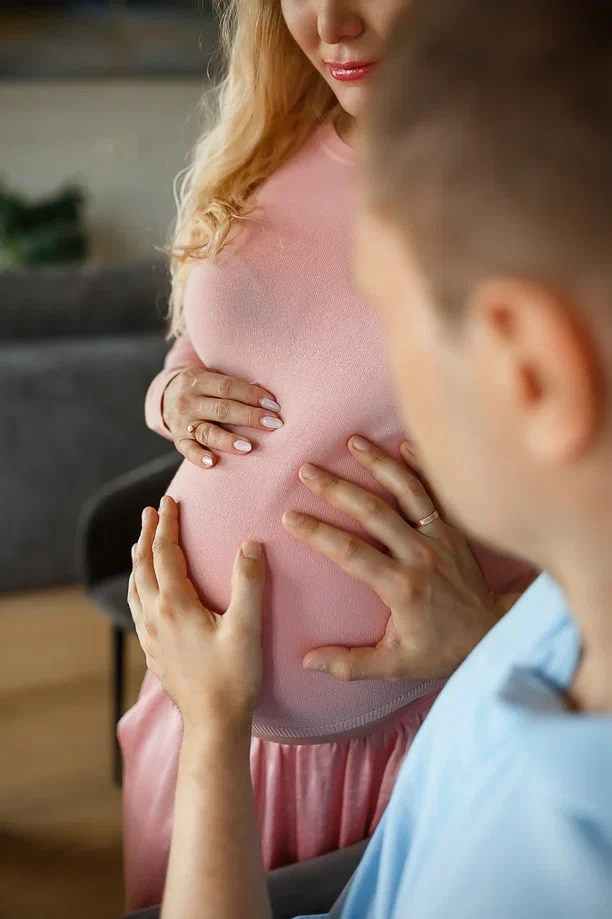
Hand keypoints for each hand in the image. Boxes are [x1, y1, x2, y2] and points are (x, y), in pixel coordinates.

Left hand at [128, 496, 264, 730]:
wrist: (213, 724)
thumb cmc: (233, 677)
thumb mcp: (247, 628)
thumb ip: (248, 583)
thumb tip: (250, 544)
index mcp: (175, 605)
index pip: (165, 553)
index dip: (167, 524)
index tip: (169, 500)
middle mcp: (155, 617)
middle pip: (143, 565)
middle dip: (147, 535)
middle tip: (151, 511)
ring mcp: (150, 636)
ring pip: (135, 587)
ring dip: (138, 559)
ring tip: (141, 543)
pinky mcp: (152, 651)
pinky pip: (137, 607)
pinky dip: (138, 586)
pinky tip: (145, 592)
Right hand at [162, 368, 282, 468]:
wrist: (166, 398)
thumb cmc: (202, 389)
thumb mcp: (212, 378)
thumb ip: (233, 385)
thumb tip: (264, 395)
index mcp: (198, 380)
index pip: (228, 387)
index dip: (252, 395)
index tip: (274, 405)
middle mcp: (188, 401)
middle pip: (222, 409)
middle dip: (250, 417)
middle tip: (274, 424)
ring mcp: (182, 422)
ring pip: (207, 432)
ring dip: (228, 440)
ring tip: (248, 447)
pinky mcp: (179, 440)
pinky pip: (188, 450)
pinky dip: (199, 457)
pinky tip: (213, 463)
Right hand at [282, 437, 503, 681]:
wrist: (495, 634)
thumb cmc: (441, 649)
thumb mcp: (396, 665)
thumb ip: (350, 663)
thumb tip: (307, 662)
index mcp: (400, 586)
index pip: (350, 552)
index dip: (318, 533)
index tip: (290, 517)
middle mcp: (419, 555)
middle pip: (373, 512)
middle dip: (337, 488)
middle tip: (306, 470)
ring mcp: (439, 537)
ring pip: (407, 492)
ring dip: (379, 464)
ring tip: (352, 443)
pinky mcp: (454, 529)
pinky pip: (436, 492)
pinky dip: (422, 466)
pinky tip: (403, 444)